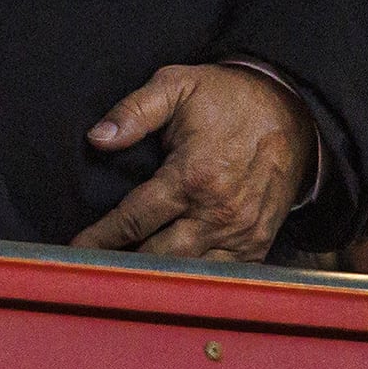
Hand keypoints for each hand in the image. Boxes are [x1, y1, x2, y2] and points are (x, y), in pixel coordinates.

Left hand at [70, 62, 318, 260]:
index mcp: (191, 176)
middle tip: (92, 271)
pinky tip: (169, 282)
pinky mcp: (257, 244)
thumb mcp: (177, 86)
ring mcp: (240, 234)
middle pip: (157, 257)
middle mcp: (216, 213)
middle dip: (122, 266)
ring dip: (157, 280)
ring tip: (123, 283)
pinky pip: (220, 277)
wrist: (292, 112)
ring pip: (188, 274)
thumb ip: (134, 111)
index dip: (101, 236)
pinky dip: (194, 282)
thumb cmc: (227, 98)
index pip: (134, 219)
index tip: (75, 247)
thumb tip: (97, 138)